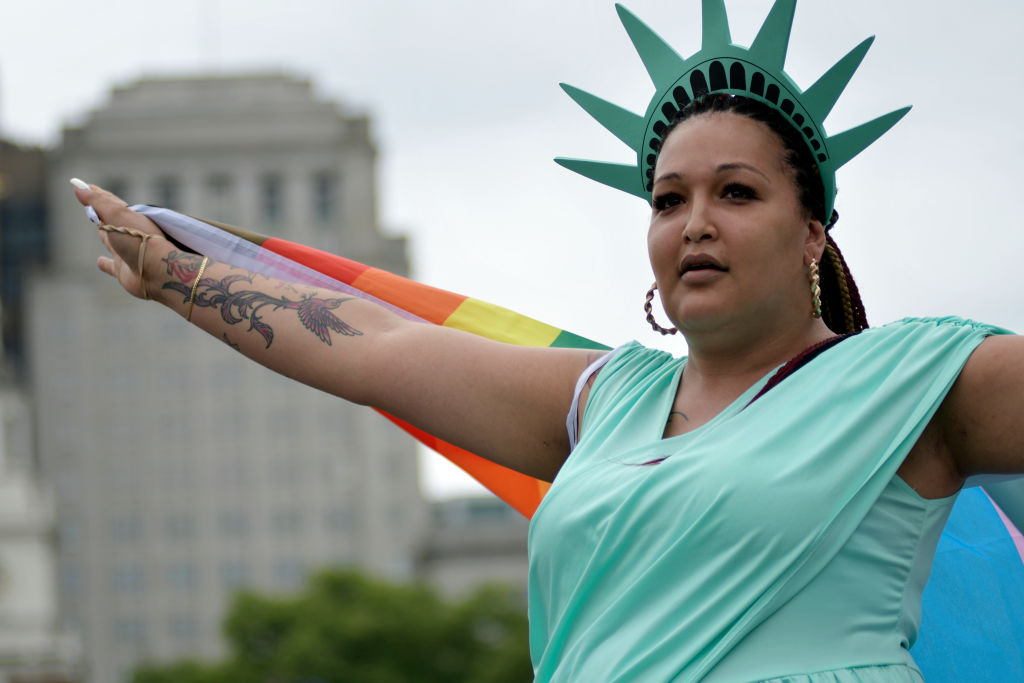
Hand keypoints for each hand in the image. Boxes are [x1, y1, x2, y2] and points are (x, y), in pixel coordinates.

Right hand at [70, 178, 167, 299]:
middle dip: (102, 212)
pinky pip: (112, 266)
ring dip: (105, 236)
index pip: (109, 202)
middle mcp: (127, 234)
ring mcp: (126, 252)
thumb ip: (98, 201)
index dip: (96, 194)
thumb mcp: (117, 215)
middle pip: (111, 220)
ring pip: (112, 241)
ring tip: (98, 230)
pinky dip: (105, 264)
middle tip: (92, 205)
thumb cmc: (139, 240)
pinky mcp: (124, 270)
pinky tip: (99, 261)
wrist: (157, 271)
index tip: (84, 186)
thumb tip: (78, 186)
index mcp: (128, 218)